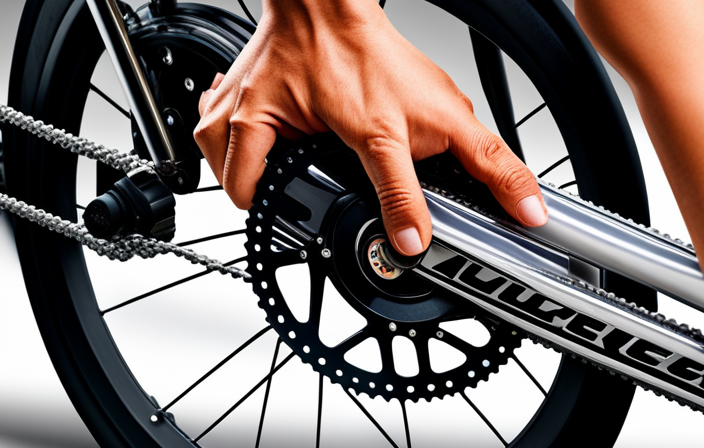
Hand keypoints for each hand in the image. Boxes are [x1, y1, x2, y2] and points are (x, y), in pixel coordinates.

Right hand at [195, 0, 547, 255]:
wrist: (322, 5)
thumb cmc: (368, 53)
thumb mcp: (442, 108)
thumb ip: (488, 160)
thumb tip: (528, 208)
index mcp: (367, 127)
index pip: (392, 184)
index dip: (404, 220)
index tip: (410, 249)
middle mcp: (308, 124)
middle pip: (272, 197)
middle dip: (286, 220)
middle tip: (302, 224)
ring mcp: (254, 113)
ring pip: (232, 177)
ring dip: (250, 194)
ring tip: (274, 198)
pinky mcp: (230, 104)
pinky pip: (209, 147)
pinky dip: (222, 161)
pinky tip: (245, 162)